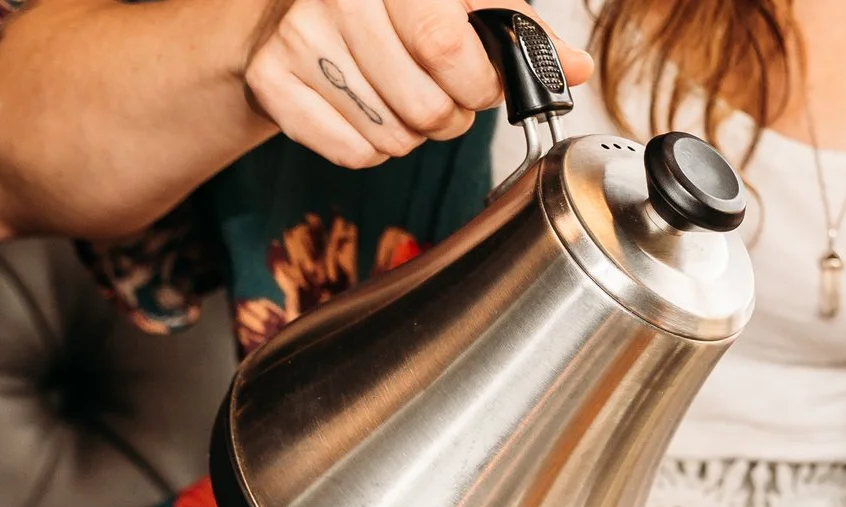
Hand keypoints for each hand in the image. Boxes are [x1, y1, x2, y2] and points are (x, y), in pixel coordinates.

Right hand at [244, 0, 593, 167]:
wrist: (305, 5)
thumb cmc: (398, 4)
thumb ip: (518, 32)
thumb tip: (573, 69)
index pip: (447, 47)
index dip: (480, 83)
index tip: (484, 84)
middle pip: (424, 106)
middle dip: (451, 116)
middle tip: (443, 95)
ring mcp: (299, 39)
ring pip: (393, 138)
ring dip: (414, 134)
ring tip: (403, 98)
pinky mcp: (272, 81)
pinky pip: (353, 153)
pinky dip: (374, 148)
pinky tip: (369, 110)